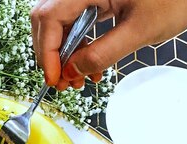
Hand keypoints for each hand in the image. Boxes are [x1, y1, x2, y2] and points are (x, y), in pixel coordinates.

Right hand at [31, 0, 186, 89]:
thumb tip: (73, 72)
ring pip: (61, 23)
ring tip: (79, 80)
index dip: (48, 51)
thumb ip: (103, 53)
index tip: (55, 79)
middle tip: (63, 83)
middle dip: (53, 54)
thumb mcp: (139, 31)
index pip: (50, 17)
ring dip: (66, 55)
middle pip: (49, 19)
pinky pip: (78, 23)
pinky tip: (91, 67)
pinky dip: (80, 48)